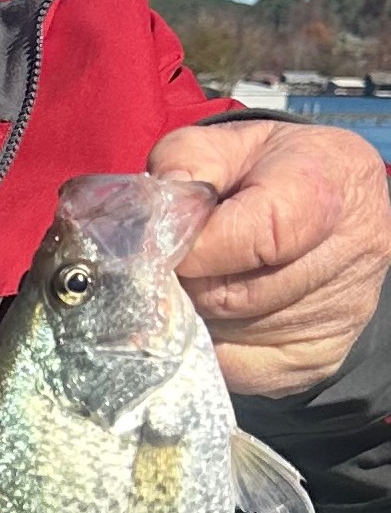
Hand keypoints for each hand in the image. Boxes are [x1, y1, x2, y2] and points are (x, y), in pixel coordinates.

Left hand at [150, 119, 390, 398]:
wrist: (330, 199)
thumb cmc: (267, 169)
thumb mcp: (227, 143)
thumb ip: (186, 163)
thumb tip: (159, 213)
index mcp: (329, 187)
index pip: (263, 234)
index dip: (198, 248)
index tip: (162, 246)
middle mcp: (353, 252)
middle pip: (238, 295)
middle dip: (186, 282)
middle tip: (167, 265)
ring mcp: (344, 311)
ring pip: (235, 334)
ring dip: (193, 315)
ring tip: (192, 282)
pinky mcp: (323, 354)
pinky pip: (244, 369)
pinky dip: (211, 347)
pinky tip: (209, 314)